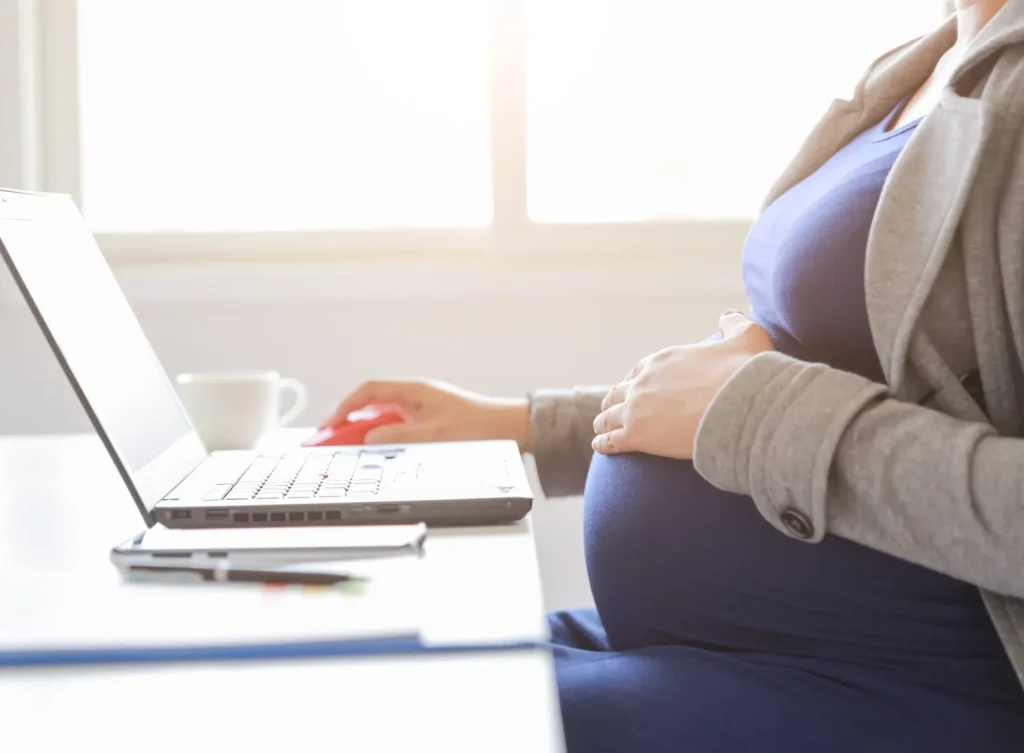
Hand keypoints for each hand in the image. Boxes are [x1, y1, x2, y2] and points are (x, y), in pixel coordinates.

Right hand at [320, 379, 530, 449]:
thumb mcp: (436, 435)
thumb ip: (400, 435)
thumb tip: (370, 436)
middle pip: (371, 406)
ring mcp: (419, 411)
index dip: (346, 406)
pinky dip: (380, 440)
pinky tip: (373, 453)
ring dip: (362, 433)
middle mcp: (414, 398)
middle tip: (328, 442)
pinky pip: (394, 429)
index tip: (330, 424)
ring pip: (381, 419)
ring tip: (344, 451)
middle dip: (347, 423)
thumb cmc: (480, 428)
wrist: (509, 431)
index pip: (369, 390)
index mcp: (415, 391)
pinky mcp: (426, 424)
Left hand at [591, 311, 773, 458]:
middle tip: (610, 408)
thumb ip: (735, 325)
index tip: (633, 387)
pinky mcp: (636, 436)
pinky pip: (611, 440)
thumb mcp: (746, 337)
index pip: (639, 370)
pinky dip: (603, 443)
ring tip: (600, 428)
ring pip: (609, 416)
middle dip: (614, 400)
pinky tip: (599, 446)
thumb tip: (729, 315)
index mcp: (662, 361)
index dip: (634, 380)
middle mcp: (643, 382)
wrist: (739, 407)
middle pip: (619, 392)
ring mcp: (636, 409)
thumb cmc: (744, 373)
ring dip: (603, 421)